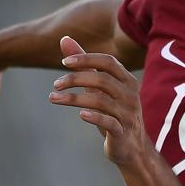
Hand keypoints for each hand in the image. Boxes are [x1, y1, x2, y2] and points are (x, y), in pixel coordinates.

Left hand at [49, 36, 148, 167]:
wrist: (131, 146)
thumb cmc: (113, 111)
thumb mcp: (99, 88)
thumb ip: (84, 64)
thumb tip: (64, 39)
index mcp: (127, 80)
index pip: (108, 62)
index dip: (86, 59)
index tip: (64, 63)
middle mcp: (130, 94)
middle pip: (103, 80)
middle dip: (76, 79)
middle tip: (56, 84)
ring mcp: (128, 113)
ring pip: (101, 101)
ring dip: (74, 99)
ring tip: (53, 98)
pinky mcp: (122, 132)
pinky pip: (109, 122)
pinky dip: (94, 117)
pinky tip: (80, 115)